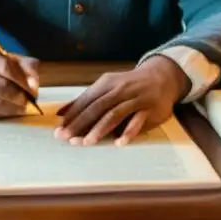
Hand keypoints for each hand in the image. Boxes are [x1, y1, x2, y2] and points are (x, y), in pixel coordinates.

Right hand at [0, 43, 39, 118]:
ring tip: (22, 108)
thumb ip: (23, 65)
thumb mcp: (2, 57)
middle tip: (30, 102)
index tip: (34, 89)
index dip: (24, 80)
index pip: (6, 67)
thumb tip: (35, 84)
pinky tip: (7, 111)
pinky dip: (2, 115)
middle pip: (0, 88)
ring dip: (13, 109)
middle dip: (20, 97)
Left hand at [54, 56, 189, 145]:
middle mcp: (119, 90)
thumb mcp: (106, 87)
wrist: (161, 76)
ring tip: (87, 142)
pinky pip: (138, 121)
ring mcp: (135, 99)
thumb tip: (60, 113)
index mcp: (106, 83)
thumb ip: (85, 100)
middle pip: (97, 107)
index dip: (72, 115)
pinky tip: (119, 143)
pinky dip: (128, 132)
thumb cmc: (128, 85)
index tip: (59, 130)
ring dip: (100, 128)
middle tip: (66, 138)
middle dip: (80, 123)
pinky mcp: (149, 109)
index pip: (85, 100)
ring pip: (115, 114)